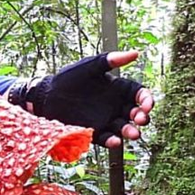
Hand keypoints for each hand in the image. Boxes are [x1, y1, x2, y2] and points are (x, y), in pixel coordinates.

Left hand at [24, 51, 153, 147]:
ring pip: (123, 128)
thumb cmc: (68, 78)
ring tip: (132, 133)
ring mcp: (105, 120)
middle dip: (141, 117)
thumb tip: (136, 53)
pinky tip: (115, 141)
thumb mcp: (91, 66)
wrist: (46, 95)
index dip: (147, 100)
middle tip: (140, 119)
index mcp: (118, 89)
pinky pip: (106, 139)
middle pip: (135, 114)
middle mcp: (115, 106)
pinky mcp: (93, 132)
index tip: (147, 104)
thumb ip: (112, 60)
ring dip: (130, 131)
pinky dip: (112, 141)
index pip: (139, 95)